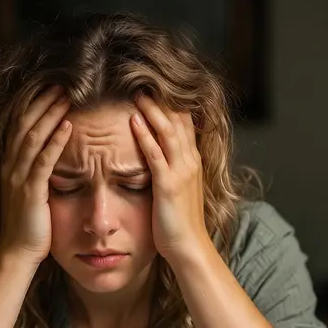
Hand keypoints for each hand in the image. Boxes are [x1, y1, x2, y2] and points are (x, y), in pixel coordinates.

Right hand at [0, 86, 71, 267]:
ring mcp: (18, 178)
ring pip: (33, 137)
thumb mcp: (33, 193)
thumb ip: (38, 173)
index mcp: (11, 165)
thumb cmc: (31, 226)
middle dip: (42, 102)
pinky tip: (69, 127)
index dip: (34, 105)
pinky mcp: (31, 192)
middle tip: (60, 82)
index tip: (51, 87)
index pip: (21, 126)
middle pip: (24, 124)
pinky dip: (56, 142)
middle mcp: (11, 167)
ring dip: (50, 115)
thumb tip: (52, 156)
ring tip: (66, 96)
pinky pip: (43, 161)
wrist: (18, 254)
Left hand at [130, 93, 207, 259]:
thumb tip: (158, 157)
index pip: (185, 123)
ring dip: (153, 110)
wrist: (189, 247)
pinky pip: (156, 155)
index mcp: (192, 162)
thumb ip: (171, 170)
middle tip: (145, 80)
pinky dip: (145, 136)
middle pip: (180, 120)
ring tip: (138, 92)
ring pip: (169, 132)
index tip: (155, 86)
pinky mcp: (168, 185)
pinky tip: (134, 121)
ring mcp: (181, 172)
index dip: (172, 103)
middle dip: (163, 99)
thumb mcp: (179, 190)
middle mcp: (191, 162)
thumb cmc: (180, 223)